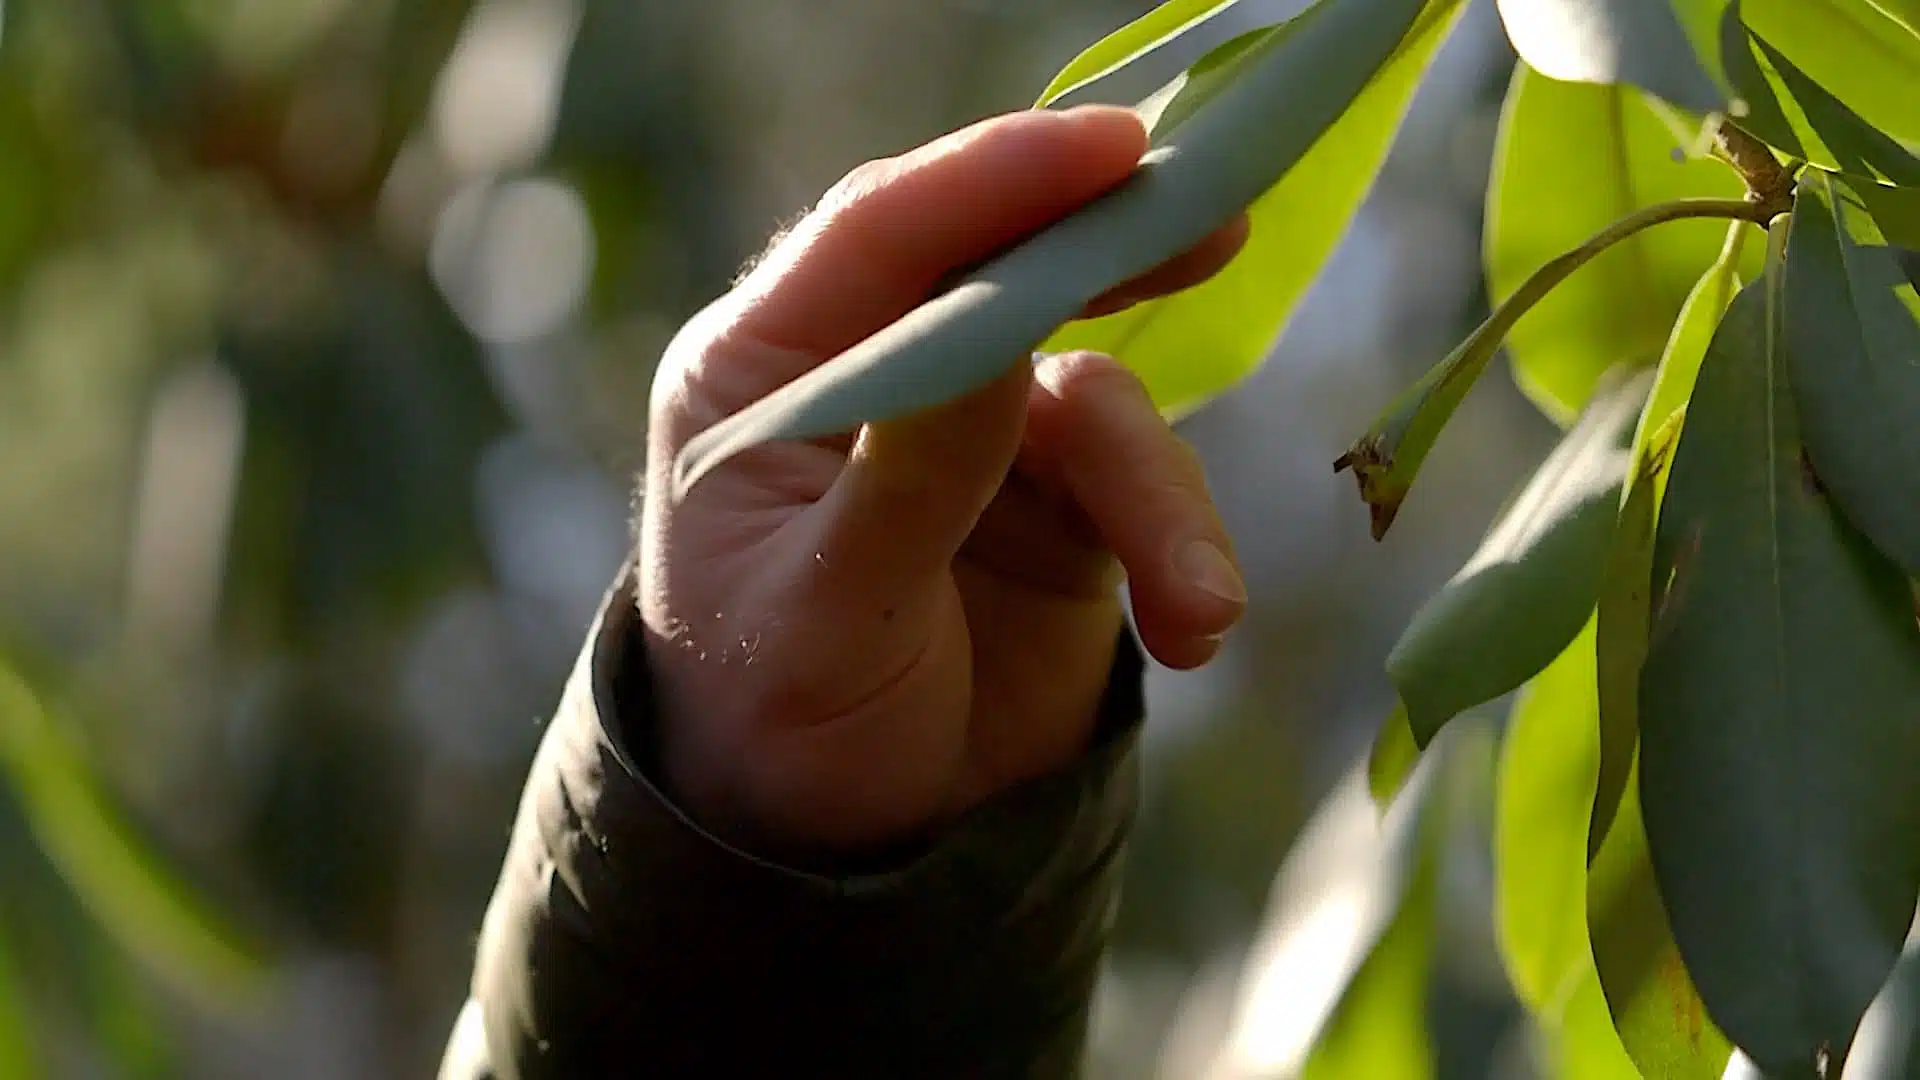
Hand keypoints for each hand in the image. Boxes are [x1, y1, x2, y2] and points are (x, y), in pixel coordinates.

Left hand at [638, 106, 1249, 858]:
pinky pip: (1144, 487)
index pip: (878, 235)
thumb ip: (911, 476)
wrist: (843, 841)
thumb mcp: (829, 612)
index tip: (1109, 150)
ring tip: (1196, 606)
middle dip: (1106, 248)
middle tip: (1212, 216)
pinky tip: (1192, 637)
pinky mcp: (1057, 503)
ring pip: (1098, 395)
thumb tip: (1003, 343)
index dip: (995, 179)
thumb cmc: (779, 722)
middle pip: (999, 265)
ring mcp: (975, 435)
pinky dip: (1181, 553)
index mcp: (767, 371)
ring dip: (1160, 494)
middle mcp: (873, 378)